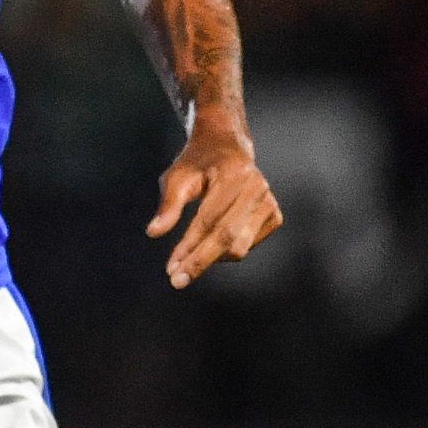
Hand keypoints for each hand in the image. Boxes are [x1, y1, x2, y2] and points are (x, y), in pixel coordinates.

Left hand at [146, 126, 281, 286]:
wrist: (226, 146)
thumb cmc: (197, 162)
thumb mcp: (177, 177)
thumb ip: (168, 205)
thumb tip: (154, 233)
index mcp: (235, 173)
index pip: (210, 219)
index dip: (190, 246)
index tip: (172, 269)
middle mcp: (258, 187)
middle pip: (227, 237)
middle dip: (200, 261)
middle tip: (177, 280)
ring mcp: (269, 202)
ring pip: (239, 246)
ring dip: (211, 258)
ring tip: (186, 260)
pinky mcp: (274, 215)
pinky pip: (247, 244)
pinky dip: (225, 251)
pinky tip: (208, 244)